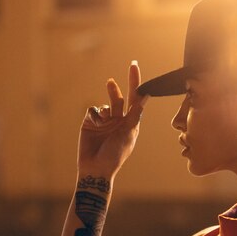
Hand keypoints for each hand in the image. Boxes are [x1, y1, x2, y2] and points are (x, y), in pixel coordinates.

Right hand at [77, 61, 147, 177]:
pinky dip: (94, 115)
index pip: (135, 99)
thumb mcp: (128, 133)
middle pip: (119, 99)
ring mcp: (104, 121)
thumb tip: (145, 96)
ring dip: (105, 110)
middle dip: (115, 90)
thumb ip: (135, 114)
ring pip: (106, 105)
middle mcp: (118, 120)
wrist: (95, 169)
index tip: (133, 66)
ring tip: (103, 121)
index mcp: (131, 122)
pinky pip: (93, 110)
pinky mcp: (90, 123)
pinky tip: (95, 124)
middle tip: (111, 82)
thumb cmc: (115, 155)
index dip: (135, 83)